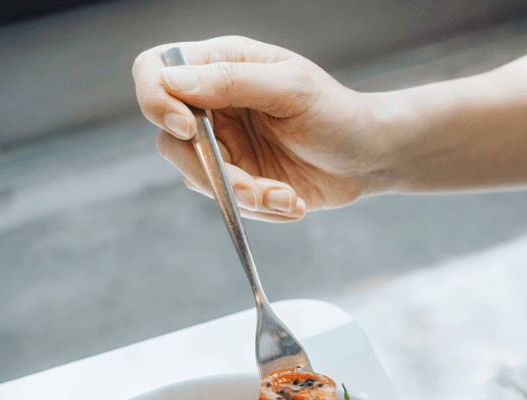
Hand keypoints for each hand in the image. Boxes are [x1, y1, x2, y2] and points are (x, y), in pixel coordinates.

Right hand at [132, 36, 388, 221]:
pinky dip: (261, 208)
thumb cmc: (338, 113)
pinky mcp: (238, 179)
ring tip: (286, 196)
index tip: (187, 127)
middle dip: (210, 169)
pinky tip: (293, 201)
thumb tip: (174, 81)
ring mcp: (223, 144)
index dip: (156, 98)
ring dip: (242, 195)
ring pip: (196, 175)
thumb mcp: (292, 89)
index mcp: (222, 64)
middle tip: (251, 187)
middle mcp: (214, 103)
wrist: (370, 157)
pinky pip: (227, 202)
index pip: (156, 70)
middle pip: (168, 135)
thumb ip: (233, 82)